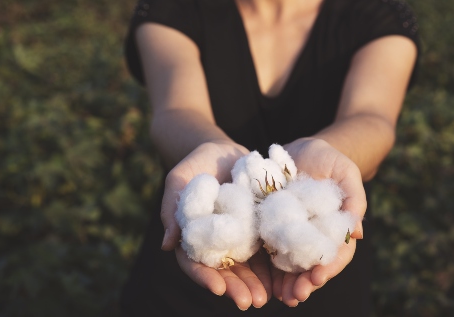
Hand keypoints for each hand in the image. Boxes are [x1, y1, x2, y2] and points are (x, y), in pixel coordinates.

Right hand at [160, 140, 271, 309]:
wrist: (223, 151)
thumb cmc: (194, 165)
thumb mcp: (178, 180)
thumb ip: (172, 209)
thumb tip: (168, 244)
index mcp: (192, 238)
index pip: (194, 263)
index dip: (205, 277)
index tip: (218, 288)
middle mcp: (217, 243)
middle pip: (224, 271)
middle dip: (236, 288)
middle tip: (249, 302)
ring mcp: (240, 238)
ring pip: (247, 266)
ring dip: (256, 283)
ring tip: (267, 297)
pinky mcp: (260, 228)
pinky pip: (268, 248)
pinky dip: (275, 264)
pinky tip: (285, 276)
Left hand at [273, 138, 367, 305]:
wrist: (303, 149)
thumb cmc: (330, 160)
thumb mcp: (346, 172)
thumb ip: (354, 199)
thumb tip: (357, 232)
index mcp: (336, 228)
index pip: (337, 254)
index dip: (328, 267)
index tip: (318, 277)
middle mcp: (315, 236)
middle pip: (312, 265)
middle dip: (305, 283)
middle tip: (296, 295)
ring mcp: (293, 233)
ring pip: (291, 264)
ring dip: (286, 283)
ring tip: (280, 296)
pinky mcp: (271, 226)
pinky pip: (269, 249)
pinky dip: (266, 266)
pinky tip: (260, 278)